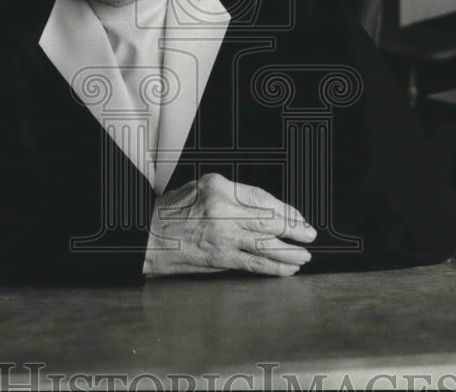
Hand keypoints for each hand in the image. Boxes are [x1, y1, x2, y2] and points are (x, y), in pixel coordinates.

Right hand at [143, 173, 316, 276]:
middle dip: (295, 229)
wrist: (145, 236)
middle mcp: (222, 208)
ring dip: (290, 251)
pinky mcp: (218, 257)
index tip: (299, 217)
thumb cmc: (170, 213)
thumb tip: (263, 208)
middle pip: (269, 219)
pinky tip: (286, 269)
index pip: (263, 197)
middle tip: (309, 235)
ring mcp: (221, 234)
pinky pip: (253, 263)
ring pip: (266, 243)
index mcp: (219, 186)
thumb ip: (229, 196)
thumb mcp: (199, 189)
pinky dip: (274, 268)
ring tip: (303, 255)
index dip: (286, 209)